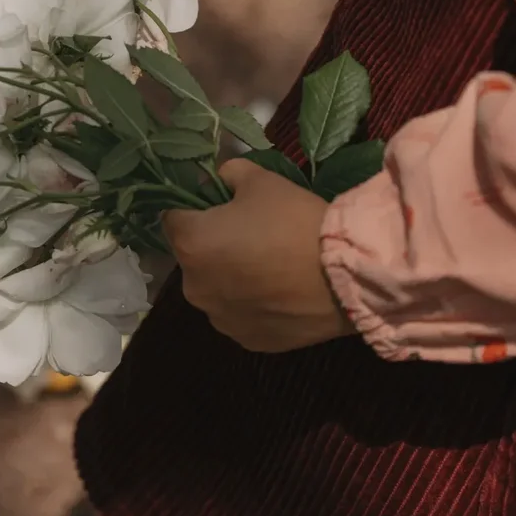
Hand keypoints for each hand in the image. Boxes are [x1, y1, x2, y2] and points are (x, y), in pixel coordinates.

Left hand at [163, 159, 354, 353]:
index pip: (172, 219)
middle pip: (194, 258)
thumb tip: (221, 178)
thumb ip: (231, 174)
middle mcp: (193, 287)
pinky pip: (240, 315)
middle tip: (252, 236)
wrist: (343, 276)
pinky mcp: (246, 340)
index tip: (220, 207)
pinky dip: (252, 305)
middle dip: (214, 247)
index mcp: (189, 244)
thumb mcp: (262, 181)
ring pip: (216, 290)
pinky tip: (281, 295)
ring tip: (270, 269)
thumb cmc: (295, 222)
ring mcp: (219, 319)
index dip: (194, 209)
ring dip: (231, 279)